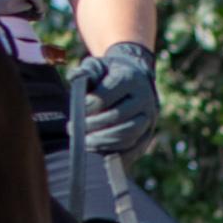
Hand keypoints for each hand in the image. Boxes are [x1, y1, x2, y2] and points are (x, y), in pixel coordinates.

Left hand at [78, 39, 164, 160]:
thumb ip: (86, 71)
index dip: (88, 107)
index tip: (75, 113)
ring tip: (84, 142)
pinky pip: (134, 149)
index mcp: (130, 78)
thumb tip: (74, 78)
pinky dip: (116, 155)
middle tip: (73, 130)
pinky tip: (100, 154)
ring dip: (103, 142)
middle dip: (92, 126)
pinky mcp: (149, 134)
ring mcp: (149, 118)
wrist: (135, 80)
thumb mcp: (98, 66)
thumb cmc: (109, 75)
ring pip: (128, 135)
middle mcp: (144, 98)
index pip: (106, 96)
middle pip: (118, 117)